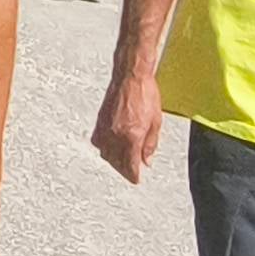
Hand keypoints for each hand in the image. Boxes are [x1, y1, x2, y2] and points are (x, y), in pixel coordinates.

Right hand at [91, 67, 164, 181]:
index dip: (133, 175)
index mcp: (132, 136)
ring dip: (113, 160)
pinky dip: (103, 148)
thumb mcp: (156, 122)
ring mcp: (105, 128)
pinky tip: (110, 146)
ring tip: (122, 161)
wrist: (130, 76)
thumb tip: (147, 161)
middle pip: (116, 162)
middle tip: (131, 172)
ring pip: (105, 153)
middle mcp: (116, 134)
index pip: (130, 165)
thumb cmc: (146, 94)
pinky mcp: (99, 120)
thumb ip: (150, 144)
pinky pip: (98, 141)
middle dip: (124, 170)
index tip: (136, 179)